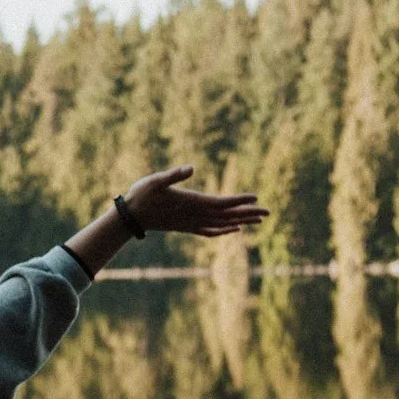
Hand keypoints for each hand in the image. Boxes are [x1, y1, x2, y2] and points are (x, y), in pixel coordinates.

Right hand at [120, 165, 265, 237]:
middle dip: (248, 213)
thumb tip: (191, 167)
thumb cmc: (141, 195)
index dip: (239, 200)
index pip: (221, 203)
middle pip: (227, 215)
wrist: (131, 218)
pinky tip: (234, 229)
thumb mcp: (155, 180)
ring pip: (222, 224)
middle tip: (268, 212)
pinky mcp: (187, 227)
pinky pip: (211, 231)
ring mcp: (192, 223)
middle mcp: (195, 215)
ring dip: (241, 221)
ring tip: (258, 219)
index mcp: (191, 202)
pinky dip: (225, 231)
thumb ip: (173, 175)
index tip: (256, 198)